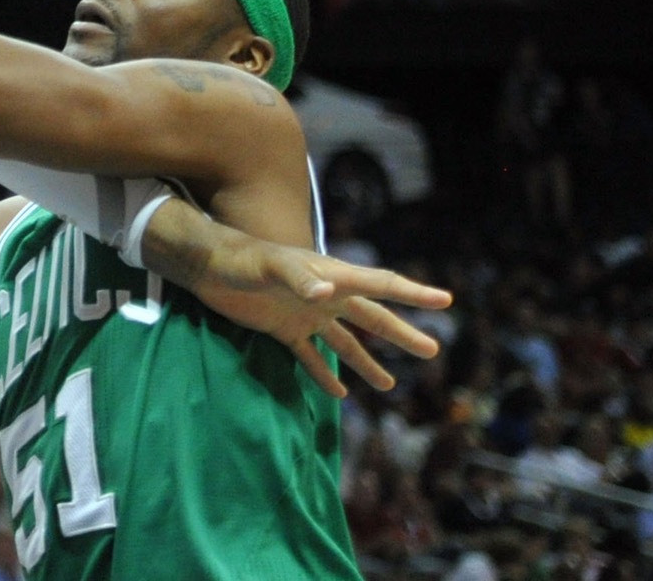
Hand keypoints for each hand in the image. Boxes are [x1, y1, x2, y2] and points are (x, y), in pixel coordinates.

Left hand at [169, 229, 451, 398]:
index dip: (412, 293)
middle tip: (432, 351)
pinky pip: (310, 356)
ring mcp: (304, 314)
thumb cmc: (243, 258)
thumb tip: (324, 295)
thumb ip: (297, 278)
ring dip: (367, 362)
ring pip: (345, 342)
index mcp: (331, 276)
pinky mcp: (282, 329)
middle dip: (401, 334)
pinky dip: (323, 374)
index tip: (445, 301)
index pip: (380, 285)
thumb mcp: (271, 265)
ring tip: (389, 384)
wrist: (207, 266)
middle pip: (371, 318)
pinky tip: (338, 393)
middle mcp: (324, 296)